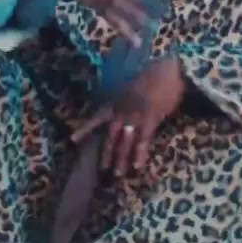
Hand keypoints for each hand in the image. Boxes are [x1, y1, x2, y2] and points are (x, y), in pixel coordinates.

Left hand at [71, 56, 187, 176]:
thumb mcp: (135, 82)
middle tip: (101, 168)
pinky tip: (137, 167)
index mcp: (118, 100)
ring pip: (124, 141)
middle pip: (110, 135)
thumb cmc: (155, 73)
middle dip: (106, 152)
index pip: (97, 116)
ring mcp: (134, 116)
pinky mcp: (149, 120)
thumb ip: (128, 95)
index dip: (85, 128)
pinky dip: (139, 154)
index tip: (72, 139)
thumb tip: (125, 103)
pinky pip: (143, 141)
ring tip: (117, 174)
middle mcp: (122, 109)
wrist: (169, 69)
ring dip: (121, 159)